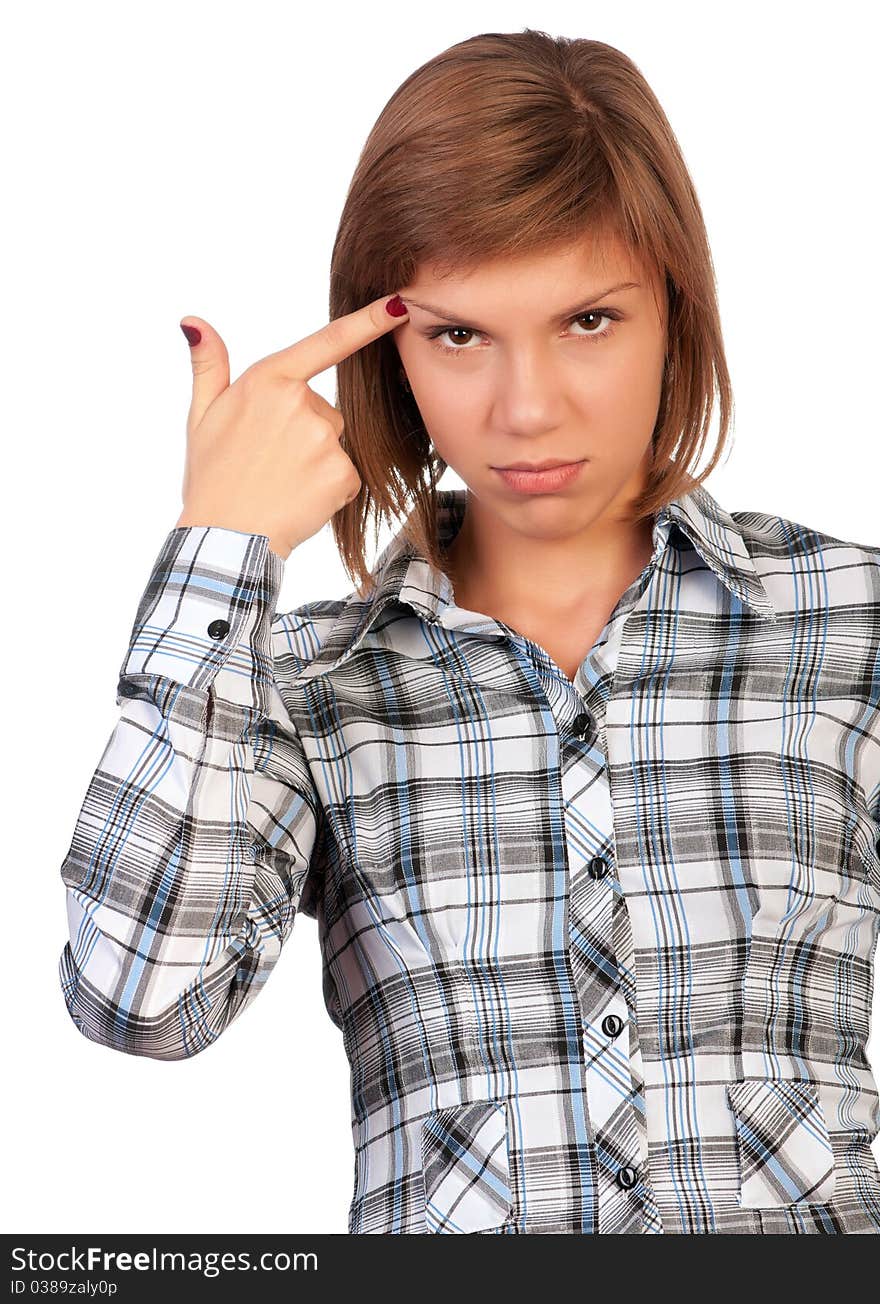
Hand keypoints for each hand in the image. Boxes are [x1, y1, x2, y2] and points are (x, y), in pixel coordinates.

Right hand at [175, 294, 409, 558]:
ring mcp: (323, 438)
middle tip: (269, 461)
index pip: (326, 342)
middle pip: (324, 411)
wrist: (225, 536)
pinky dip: (329, 488)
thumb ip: (209, 365)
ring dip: (316, 461)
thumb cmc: (212, 477)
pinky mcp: (341, 472)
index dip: (368, 321)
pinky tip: (299, 498)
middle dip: (304, 433)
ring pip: (335, 443)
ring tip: (281, 481)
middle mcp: (299, 402)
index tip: (400, 303)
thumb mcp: (201, 416)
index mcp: (267, 381)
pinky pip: (345, 474)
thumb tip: (193, 322)